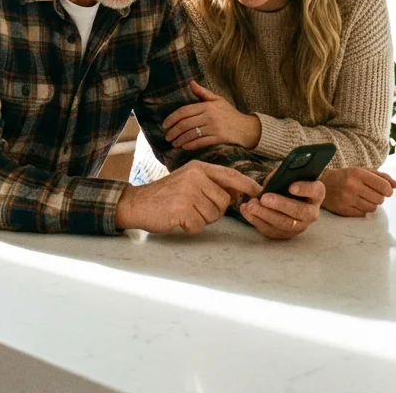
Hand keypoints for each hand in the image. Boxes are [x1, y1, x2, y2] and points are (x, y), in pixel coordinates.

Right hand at [116, 160, 261, 233]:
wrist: (136, 203)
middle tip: (192, 207)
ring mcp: (189, 192)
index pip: (230, 175)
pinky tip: (177, 219)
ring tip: (183, 211)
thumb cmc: (164, 195)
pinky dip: (189, 227)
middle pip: (224, 201)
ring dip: (201, 219)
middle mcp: (195, 177)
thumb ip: (210, 184)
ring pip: (213, 215)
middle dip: (213, 210)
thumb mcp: (188, 180)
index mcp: (198, 168)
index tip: (260, 192)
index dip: (247, 185)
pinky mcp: (182, 208)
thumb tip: (236, 193)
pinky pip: (199, 225)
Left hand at [162, 82, 261, 150]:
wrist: (246, 128)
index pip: (184, 111)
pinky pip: (201, 142)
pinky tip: (184, 147)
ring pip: (191, 134)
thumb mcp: (218, 100)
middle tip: (167, 136)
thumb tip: (191, 83)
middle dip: (173, 131)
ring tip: (173, 143)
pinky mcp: (218, 138)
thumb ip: (203, 93)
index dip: (172, 118)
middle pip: (185, 124)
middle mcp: (209, 116)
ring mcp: (214, 128)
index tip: (164, 125)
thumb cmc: (230, 113)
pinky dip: (190, 145)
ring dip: (180, 140)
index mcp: (207, 106)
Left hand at [240, 177, 323, 239]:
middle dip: (280, 205)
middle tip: (264, 198)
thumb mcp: (289, 176)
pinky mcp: (286, 234)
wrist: (288, 198)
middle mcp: (312, 212)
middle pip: (300, 211)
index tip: (291, 187)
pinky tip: (246, 210)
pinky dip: (256, 220)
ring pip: (285, 224)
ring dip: (265, 215)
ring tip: (251, 205)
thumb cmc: (288, 183)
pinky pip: (271, 231)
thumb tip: (272, 180)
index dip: (304, 189)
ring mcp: (300, 226)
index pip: (315, 191)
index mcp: (316, 194)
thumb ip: (283, 176)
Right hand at [320, 167, 395, 216]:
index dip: (388, 190)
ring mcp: (347, 199)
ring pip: (373, 208)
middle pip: (380, 199)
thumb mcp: (363, 171)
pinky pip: (363, 214)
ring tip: (363, 198)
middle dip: (379, 197)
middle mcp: (352, 186)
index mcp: (358, 173)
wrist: (322, 184)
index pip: (384, 186)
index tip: (386, 190)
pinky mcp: (343, 210)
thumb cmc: (347, 176)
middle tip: (371, 193)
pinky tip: (356, 203)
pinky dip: (363, 210)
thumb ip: (381, 177)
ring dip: (371, 204)